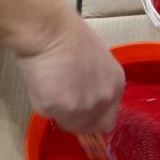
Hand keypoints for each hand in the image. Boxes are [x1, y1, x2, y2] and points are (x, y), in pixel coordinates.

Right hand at [14, 9, 123, 132]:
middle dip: (77, 121)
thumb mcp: (98, 65)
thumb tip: (84, 104)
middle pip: (91, 127)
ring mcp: (83, 106)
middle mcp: (104, 99)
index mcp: (116, 86)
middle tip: (63, 105)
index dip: (92, 120)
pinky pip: (50, 115)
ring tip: (52, 88)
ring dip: (60, 113)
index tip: (81, 115)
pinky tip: (44, 84)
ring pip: (69, 124)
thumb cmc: (70, 39)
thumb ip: (96, 87)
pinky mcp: (60, 107)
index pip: (108, 121)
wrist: (51, 31)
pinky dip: (44, 105)